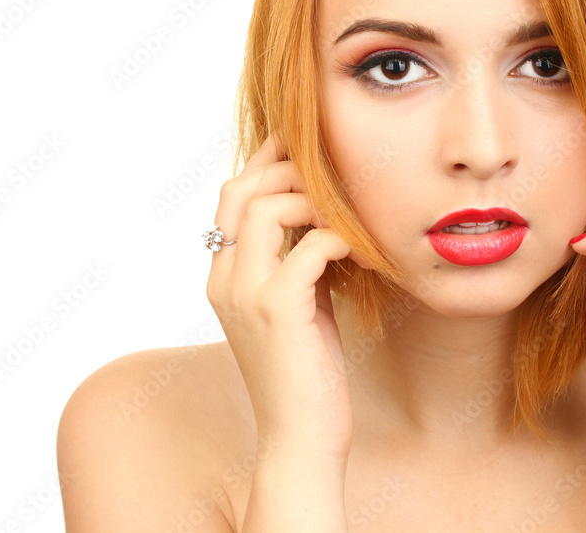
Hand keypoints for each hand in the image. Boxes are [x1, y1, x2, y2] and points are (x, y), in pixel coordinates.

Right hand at [204, 131, 356, 462]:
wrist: (302, 436)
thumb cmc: (307, 369)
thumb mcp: (298, 302)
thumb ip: (298, 259)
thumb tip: (325, 216)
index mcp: (224, 275)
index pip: (232, 195)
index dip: (268, 163)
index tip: (308, 149)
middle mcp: (224, 278)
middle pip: (240, 189)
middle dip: (288, 169)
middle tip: (334, 172)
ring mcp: (246, 293)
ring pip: (264, 208)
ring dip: (313, 200)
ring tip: (348, 215)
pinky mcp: (278, 310)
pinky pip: (308, 247)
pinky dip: (338, 238)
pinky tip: (360, 253)